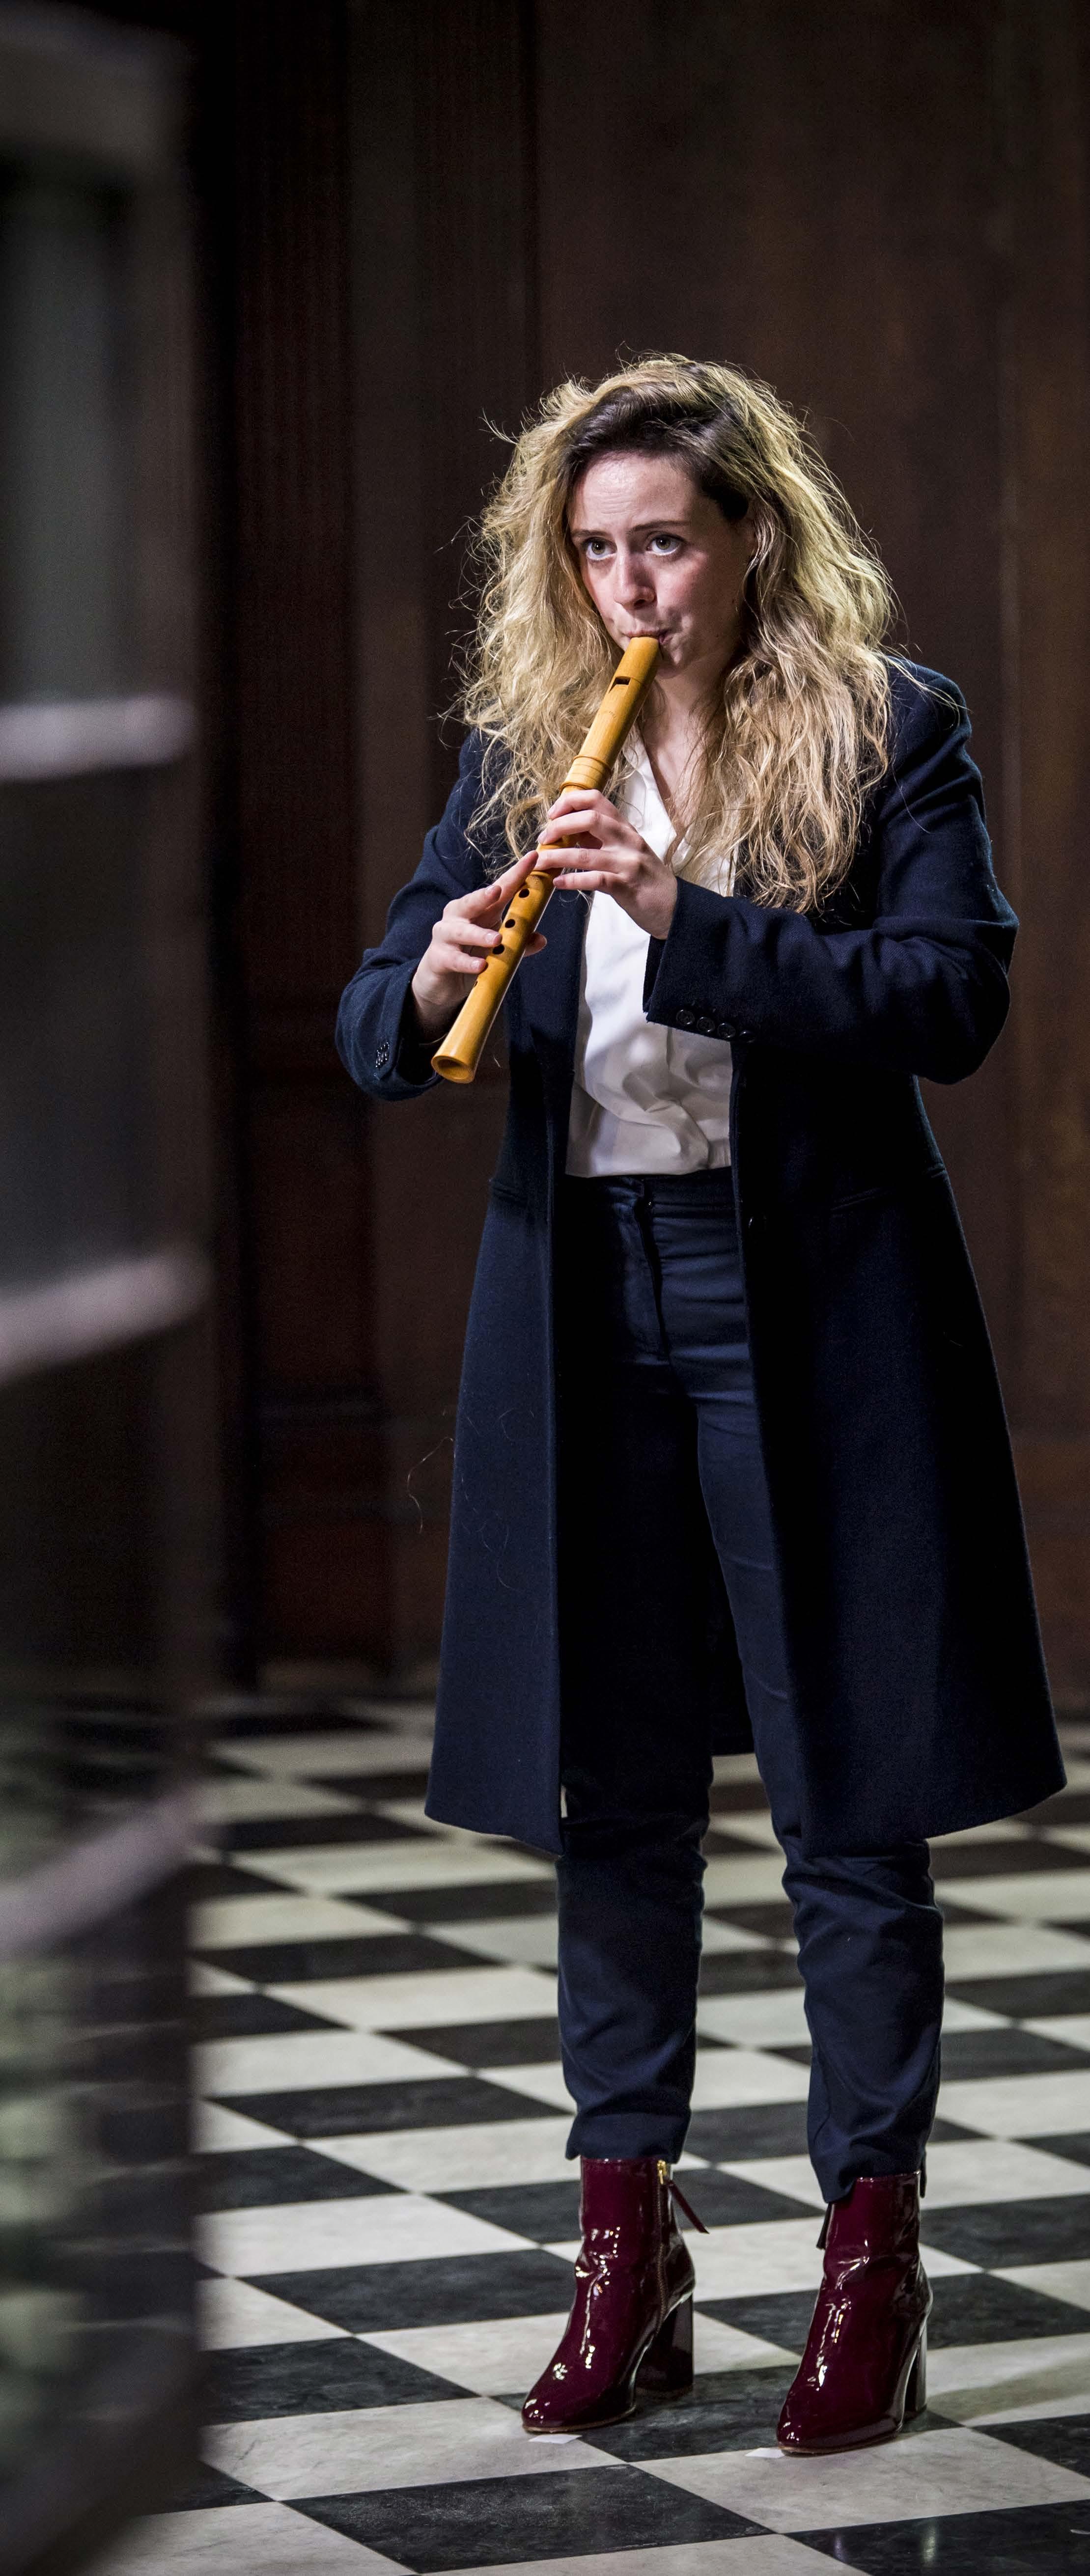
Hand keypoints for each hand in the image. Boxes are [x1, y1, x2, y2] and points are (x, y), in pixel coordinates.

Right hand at [410, 853, 545, 1037]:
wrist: (440, 983)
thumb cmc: (470, 956)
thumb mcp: (496, 948)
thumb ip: (518, 943)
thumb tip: (542, 939)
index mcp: (478, 909)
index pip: (500, 888)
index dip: (516, 873)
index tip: (533, 858)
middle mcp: (459, 916)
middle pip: (471, 902)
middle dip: (483, 895)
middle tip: (496, 891)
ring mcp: (446, 936)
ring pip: (462, 931)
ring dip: (479, 935)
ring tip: (496, 939)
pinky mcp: (439, 958)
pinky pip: (454, 959)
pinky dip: (467, 963)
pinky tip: (480, 966)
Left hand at [533, 788, 677, 939]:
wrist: (674, 907)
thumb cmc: (646, 879)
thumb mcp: (626, 850)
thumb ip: (601, 838)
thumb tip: (569, 829)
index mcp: (625, 828)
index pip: (595, 799)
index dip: (569, 802)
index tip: (552, 815)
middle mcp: (627, 840)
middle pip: (589, 819)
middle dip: (559, 827)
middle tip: (544, 839)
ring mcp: (628, 863)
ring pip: (585, 854)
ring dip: (557, 857)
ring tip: (540, 863)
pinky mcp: (626, 887)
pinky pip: (594, 880)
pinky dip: (572, 881)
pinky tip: (558, 883)